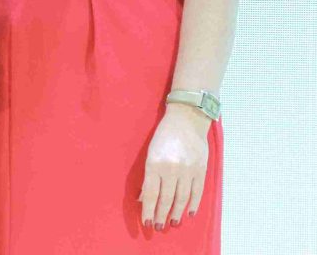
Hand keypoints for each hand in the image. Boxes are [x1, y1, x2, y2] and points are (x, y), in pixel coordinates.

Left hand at [139, 104, 210, 230]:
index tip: (146, 222)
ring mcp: (188, 170)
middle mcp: (172, 168)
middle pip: (166, 199)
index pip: (151, 193)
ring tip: (172, 223)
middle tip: (158, 227)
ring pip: (182, 199)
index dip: (148, 210)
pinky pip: (197, 193)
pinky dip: (193, 205)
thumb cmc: (164, 135)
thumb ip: (149, 176)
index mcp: (155, 162)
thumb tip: (144, 198)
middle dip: (161, 215)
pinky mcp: (201, 170)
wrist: (187, 119)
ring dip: (176, 213)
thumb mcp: (151, 152)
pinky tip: (188, 213)